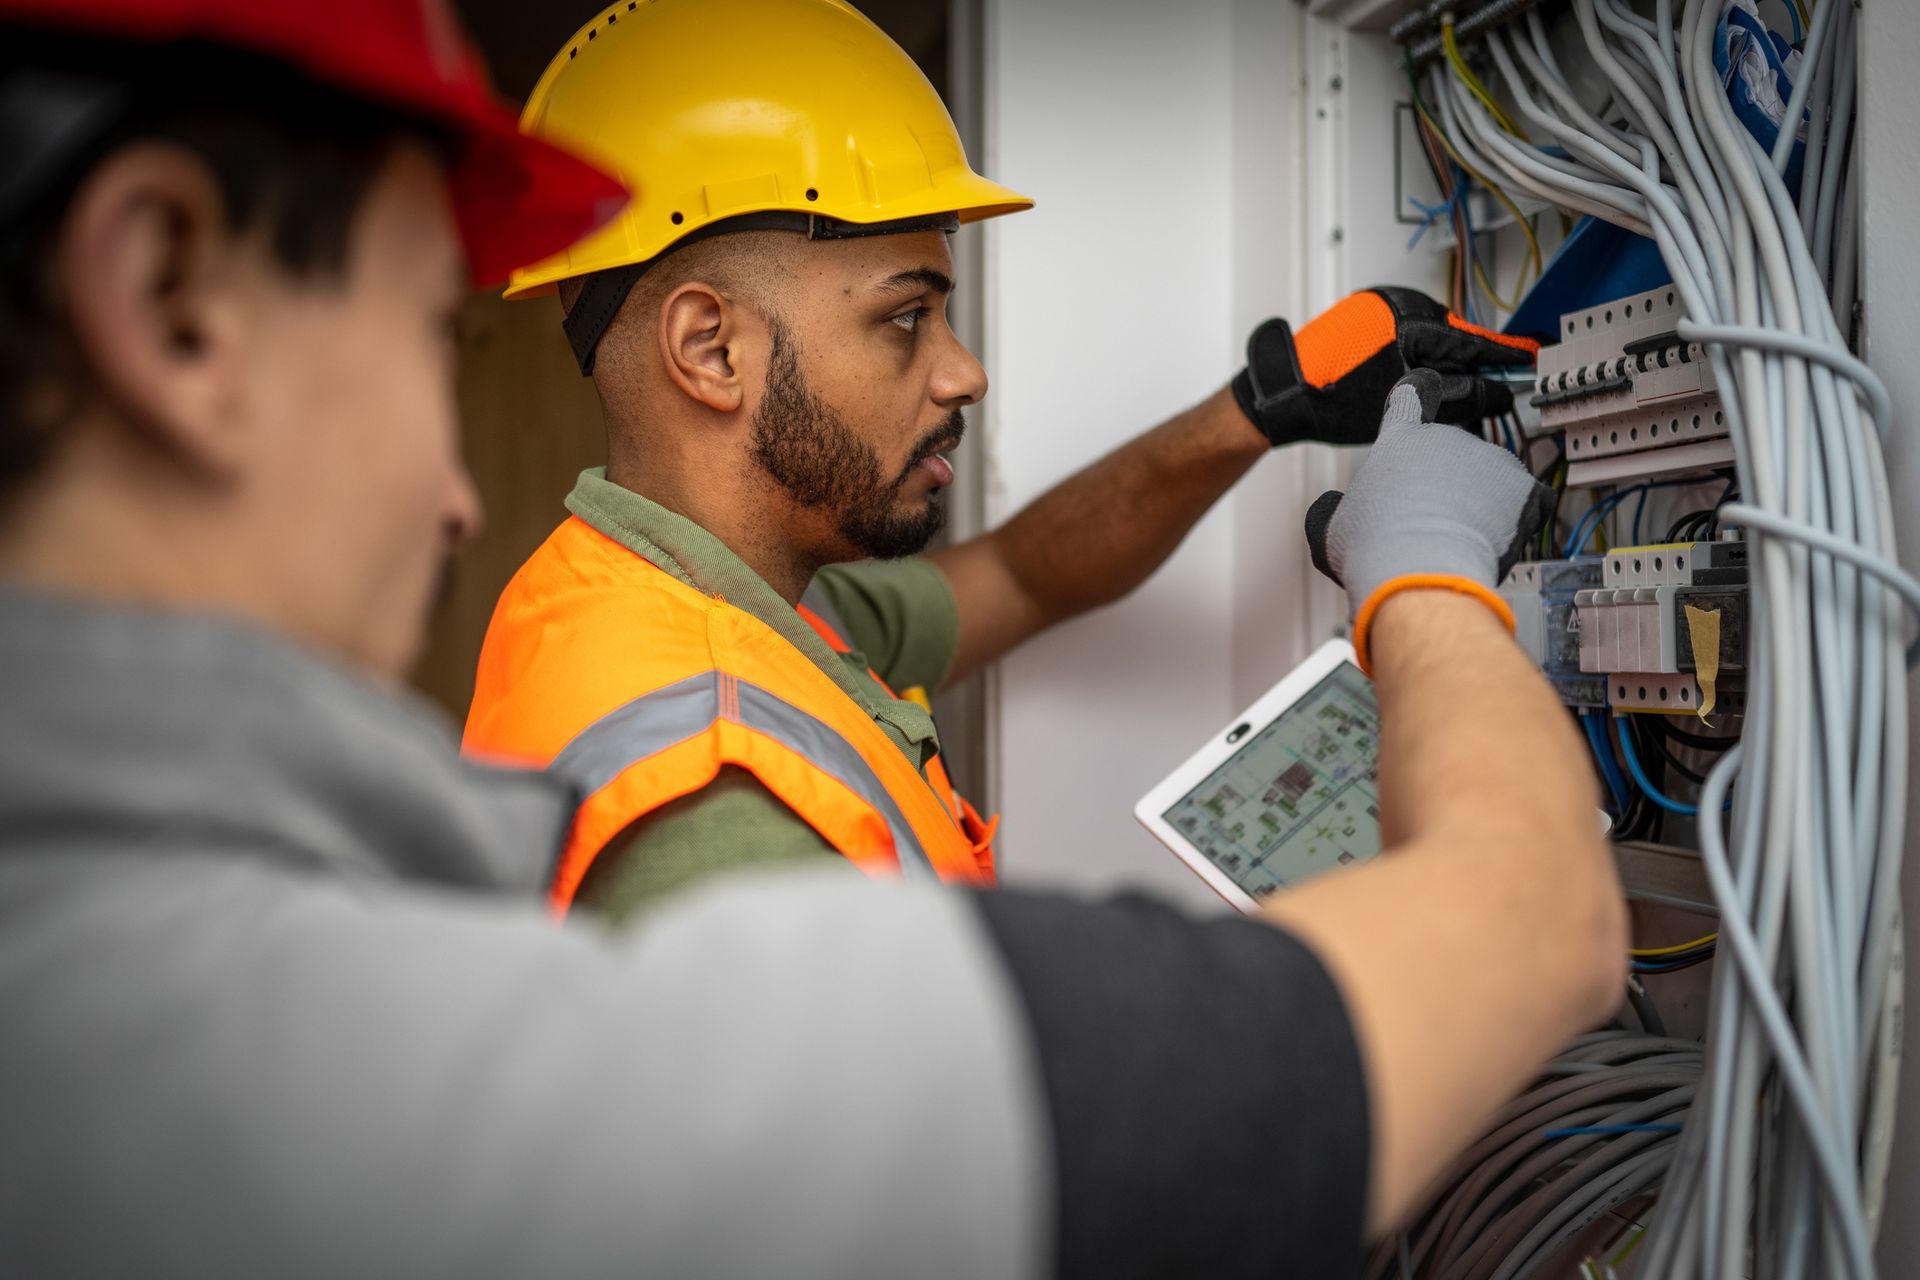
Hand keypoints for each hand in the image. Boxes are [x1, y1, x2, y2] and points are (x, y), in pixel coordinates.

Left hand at [1233, 286, 1538, 447]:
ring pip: (1433, 334)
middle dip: (1470, 365)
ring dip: (1442, 359)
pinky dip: (1418, 351)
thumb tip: (1498, 394)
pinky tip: (1411, 376)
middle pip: (1455, 336)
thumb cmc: (1332, 401)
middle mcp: (1397, 303)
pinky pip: (1409, 330)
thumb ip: (1459, 398)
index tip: (1531, 360)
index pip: (1473, 341)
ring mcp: (1381, 302)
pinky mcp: (1368, 310)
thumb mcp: (1406, 406)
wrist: (1283, 392)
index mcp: (1411, 321)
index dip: (1506, 355)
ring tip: (1436, 392)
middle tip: (1486, 393)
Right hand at [1303, 370, 1553, 668]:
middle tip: (1434, 520)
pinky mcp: (1522, 486)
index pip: (1409, 398)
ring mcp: (1488, 459)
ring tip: (1462, 536)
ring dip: (1483, 500)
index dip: (1418, 392)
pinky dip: (1517, 516)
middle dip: (1448, 481)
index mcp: (1399, 442)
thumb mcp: (1330, 531)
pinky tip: (1495, 537)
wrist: (1420, 573)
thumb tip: (1330, 508)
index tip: (1427, 386)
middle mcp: (1446, 439)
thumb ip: (1331, 510)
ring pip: (1491, 475)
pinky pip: (1526, 497)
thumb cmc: (1375, 551)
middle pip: (1453, 451)